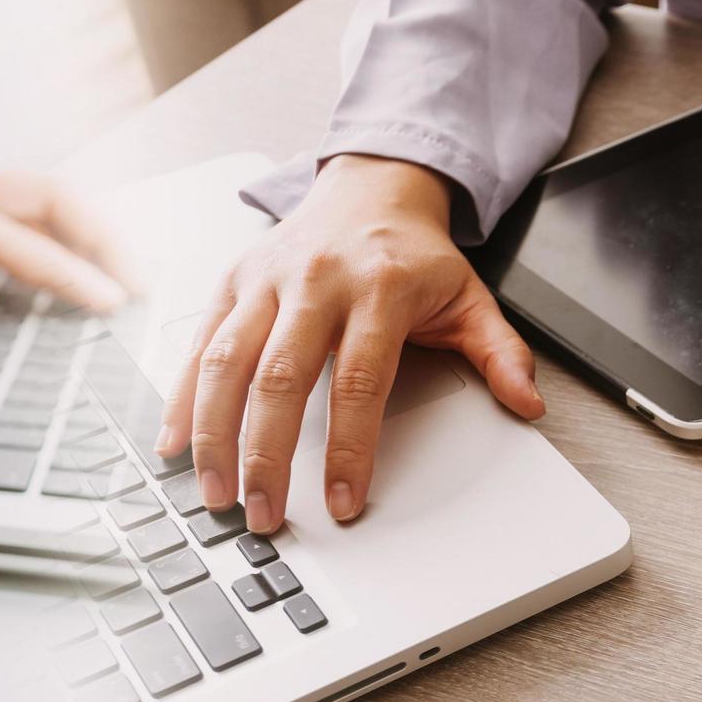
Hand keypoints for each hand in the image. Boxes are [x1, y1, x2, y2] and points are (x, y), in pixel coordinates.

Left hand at [0, 119, 125, 309]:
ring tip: (128, 280)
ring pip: (39, 201)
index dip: (63, 271)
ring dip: (90, 233)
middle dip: (104, 239)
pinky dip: (60, 234)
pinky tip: (71, 268)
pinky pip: (18, 212)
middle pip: (47, 199)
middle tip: (145, 290)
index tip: (108, 302)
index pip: (9, 237)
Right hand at [157, 154, 544, 533]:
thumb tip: (528, 404)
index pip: (359, 381)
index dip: (348, 447)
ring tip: (215, 493)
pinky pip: (199, 344)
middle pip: (280, 378)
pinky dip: (181, 398)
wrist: (370, 187)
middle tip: (263, 514)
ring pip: (226, 362)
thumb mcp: (469, 297)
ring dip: (214, 435)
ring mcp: (266, 280)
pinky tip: (174, 444)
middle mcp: (315, 282)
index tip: (341, 501)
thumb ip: (500, 353)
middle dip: (265, 456)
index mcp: (378, 289)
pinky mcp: (233, 282)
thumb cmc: (413, 254)